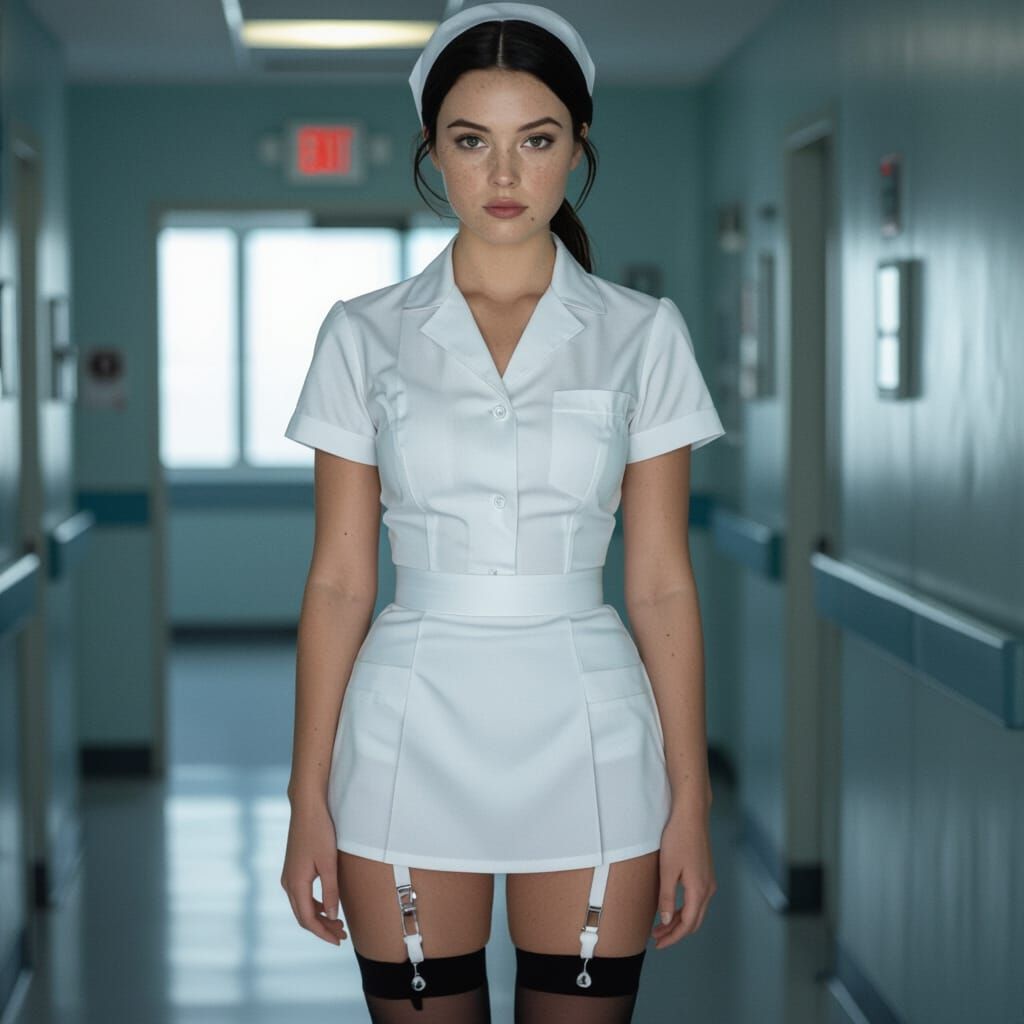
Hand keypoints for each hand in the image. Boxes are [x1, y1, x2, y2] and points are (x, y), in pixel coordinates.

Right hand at [280, 798, 348, 945]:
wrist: (307, 808)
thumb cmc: (319, 832)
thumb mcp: (329, 864)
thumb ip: (331, 891)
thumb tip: (333, 916)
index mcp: (295, 884)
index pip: (308, 919)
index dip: (323, 933)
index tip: (338, 941)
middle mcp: (288, 883)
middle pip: (303, 916)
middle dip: (322, 928)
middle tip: (342, 935)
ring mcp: (288, 876)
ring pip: (302, 906)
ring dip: (319, 917)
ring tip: (338, 924)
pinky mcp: (293, 869)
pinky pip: (301, 895)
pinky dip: (314, 905)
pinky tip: (328, 906)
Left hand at [651, 804, 716, 948]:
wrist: (691, 815)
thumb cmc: (678, 839)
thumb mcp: (668, 870)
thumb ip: (666, 898)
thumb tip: (666, 921)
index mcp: (699, 890)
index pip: (688, 924)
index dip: (673, 937)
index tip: (658, 944)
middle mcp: (708, 889)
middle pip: (694, 921)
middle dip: (676, 932)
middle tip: (657, 937)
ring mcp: (709, 881)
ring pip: (696, 911)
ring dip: (679, 920)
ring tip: (660, 925)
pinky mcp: (705, 873)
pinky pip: (697, 899)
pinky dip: (684, 908)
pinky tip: (671, 907)